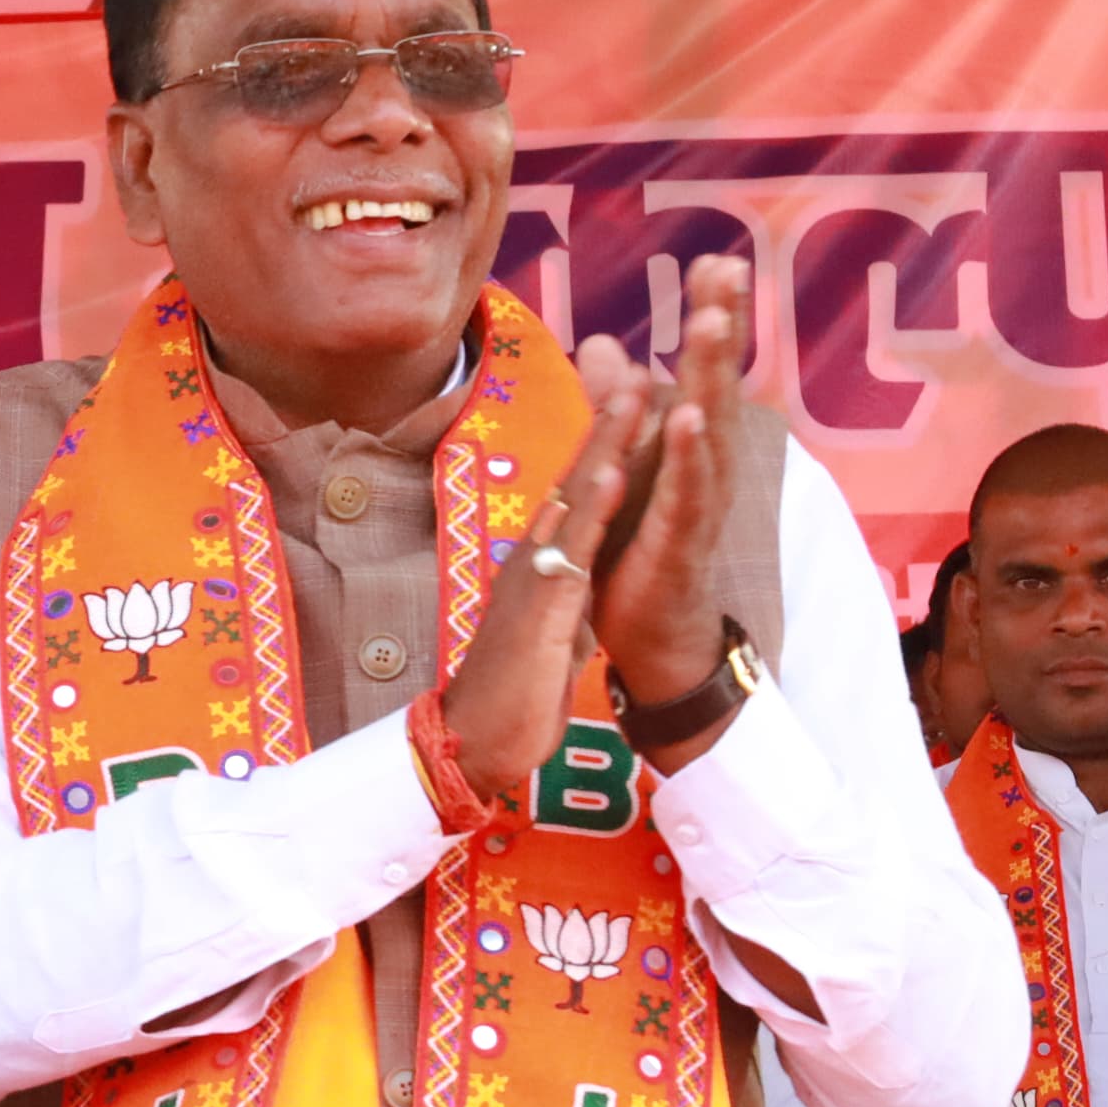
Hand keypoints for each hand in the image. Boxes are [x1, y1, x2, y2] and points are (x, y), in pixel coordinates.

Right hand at [438, 372, 651, 801]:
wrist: (471, 743)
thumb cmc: (509, 691)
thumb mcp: (546, 630)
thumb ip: (560, 594)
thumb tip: (574, 574)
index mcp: (539, 564)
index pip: (577, 493)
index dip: (605, 444)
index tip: (632, 395)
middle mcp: (532, 559)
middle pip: (575, 478)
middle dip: (608, 421)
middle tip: (635, 363)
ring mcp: (533, 580)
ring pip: (575, 500)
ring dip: (605, 443)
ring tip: (636, 392)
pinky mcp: (541, 613)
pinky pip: (571, 553)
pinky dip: (593, 511)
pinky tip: (613, 476)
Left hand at [578, 254, 752, 713]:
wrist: (650, 635)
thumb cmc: (640, 545)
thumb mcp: (624, 461)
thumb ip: (617, 404)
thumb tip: (607, 343)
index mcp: (692, 443)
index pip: (703, 368)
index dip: (712, 316)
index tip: (717, 258)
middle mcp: (707, 465)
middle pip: (717, 384)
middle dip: (721, 326)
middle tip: (727, 268)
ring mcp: (699, 503)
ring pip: (709, 429)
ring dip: (709, 374)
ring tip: (710, 322)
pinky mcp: (680, 543)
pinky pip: (686, 493)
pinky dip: (685, 454)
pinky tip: (685, 415)